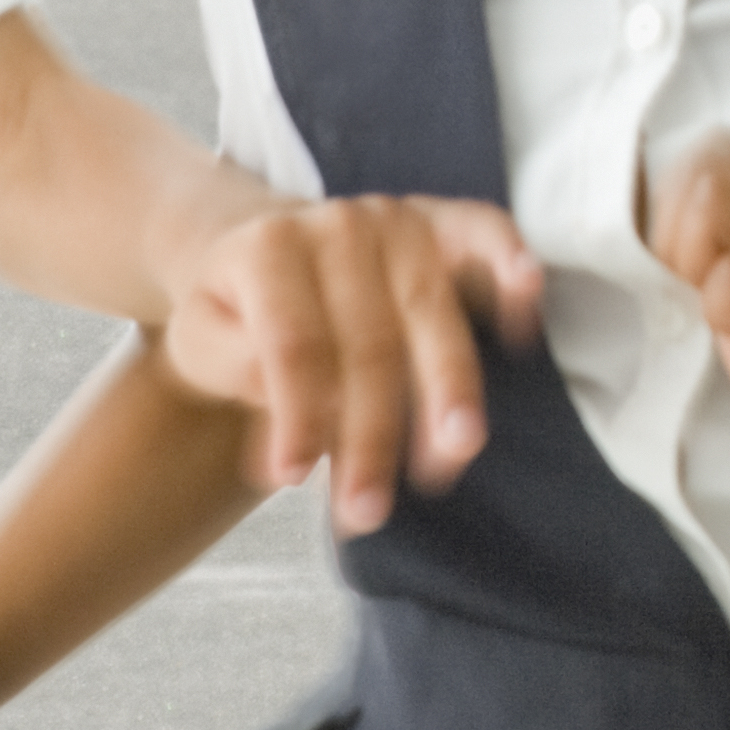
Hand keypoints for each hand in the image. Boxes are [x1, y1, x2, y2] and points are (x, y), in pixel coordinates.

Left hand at [158, 195, 542, 533]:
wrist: (263, 247)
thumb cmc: (236, 312)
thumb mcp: (202, 341)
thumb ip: (236, 371)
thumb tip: (291, 425)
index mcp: (269, 249)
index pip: (294, 345)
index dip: (299, 416)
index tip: (294, 478)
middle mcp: (338, 225)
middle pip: (370, 341)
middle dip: (375, 434)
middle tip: (371, 509)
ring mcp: (396, 220)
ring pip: (431, 311)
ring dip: (450, 389)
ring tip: (456, 452)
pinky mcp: (441, 222)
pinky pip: (484, 232)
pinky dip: (509, 264)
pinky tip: (527, 302)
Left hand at [648, 133, 729, 519]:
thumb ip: (712, 238)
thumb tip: (637, 208)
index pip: (713, 150)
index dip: (677, 208)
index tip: (694, 269)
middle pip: (708, 168)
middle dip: (677, 235)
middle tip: (705, 293)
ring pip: (714, 200)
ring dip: (697, 264)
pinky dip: (722, 312)